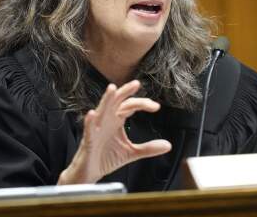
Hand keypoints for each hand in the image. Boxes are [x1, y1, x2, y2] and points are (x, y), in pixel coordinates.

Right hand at [57, 80, 171, 183]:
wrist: (89, 173)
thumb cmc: (106, 158)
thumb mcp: (131, 153)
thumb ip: (148, 148)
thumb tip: (168, 145)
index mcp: (116, 120)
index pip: (129, 106)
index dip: (142, 103)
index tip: (155, 107)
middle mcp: (106, 120)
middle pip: (116, 102)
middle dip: (125, 92)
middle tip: (136, 84)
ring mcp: (96, 129)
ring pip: (101, 110)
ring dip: (106, 99)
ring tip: (112, 89)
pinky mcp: (88, 140)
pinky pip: (88, 129)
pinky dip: (90, 121)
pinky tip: (92, 113)